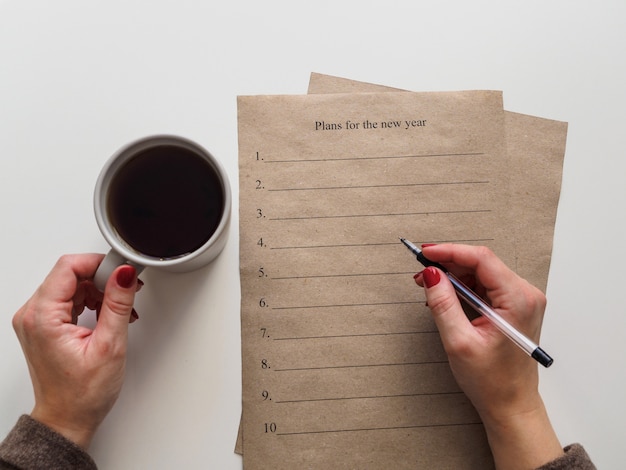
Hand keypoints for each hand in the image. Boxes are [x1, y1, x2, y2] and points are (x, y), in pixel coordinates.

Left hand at [12, 254, 139, 448]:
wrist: (67, 420)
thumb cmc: (82, 394)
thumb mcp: (110, 345)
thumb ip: (118, 304)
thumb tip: (125, 274)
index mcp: (42, 317)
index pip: (68, 267)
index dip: (100, 264)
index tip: (122, 271)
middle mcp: (32, 315)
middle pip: (69, 274)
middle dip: (102, 278)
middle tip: (125, 292)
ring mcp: (36, 320)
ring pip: (70, 285)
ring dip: (98, 291)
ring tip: (119, 309)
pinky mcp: (43, 325)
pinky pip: (67, 299)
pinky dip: (90, 301)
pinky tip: (106, 315)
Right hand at [414, 244, 562, 468]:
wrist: (510, 405)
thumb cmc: (492, 382)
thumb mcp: (459, 342)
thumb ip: (443, 304)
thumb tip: (431, 275)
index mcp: (518, 300)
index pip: (482, 259)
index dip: (450, 251)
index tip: (425, 253)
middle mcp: (525, 295)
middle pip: (481, 263)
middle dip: (448, 263)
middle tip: (421, 271)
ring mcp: (521, 300)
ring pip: (481, 273)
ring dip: (453, 275)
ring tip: (428, 285)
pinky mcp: (513, 306)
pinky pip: (485, 285)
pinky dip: (463, 286)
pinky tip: (445, 294)